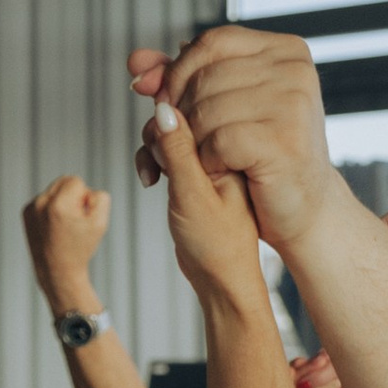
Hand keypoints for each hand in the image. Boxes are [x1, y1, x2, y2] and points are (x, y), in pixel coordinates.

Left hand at [22, 176, 109, 309]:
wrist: (57, 270)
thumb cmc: (81, 248)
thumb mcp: (100, 223)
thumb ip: (100, 198)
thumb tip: (84, 190)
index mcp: (59, 204)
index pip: (76, 181)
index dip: (84, 197)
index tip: (81, 216)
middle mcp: (41, 203)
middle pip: (63, 180)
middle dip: (73, 195)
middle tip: (74, 219)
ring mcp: (31, 208)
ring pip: (54, 190)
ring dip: (62, 202)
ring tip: (63, 225)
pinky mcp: (26, 212)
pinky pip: (44, 199)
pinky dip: (51, 208)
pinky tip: (53, 227)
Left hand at [128, 26, 336, 253]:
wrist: (301, 208)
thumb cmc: (260, 156)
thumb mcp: (221, 109)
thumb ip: (179, 80)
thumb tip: (136, 61)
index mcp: (284, 50)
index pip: (211, 43)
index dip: (178, 73)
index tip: (164, 103)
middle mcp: (294, 69)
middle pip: (202, 79)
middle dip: (178, 116)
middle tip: (181, 145)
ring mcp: (293, 103)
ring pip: (204, 112)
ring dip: (191, 145)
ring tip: (205, 161)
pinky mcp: (285, 140)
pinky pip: (218, 142)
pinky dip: (209, 163)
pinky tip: (225, 172)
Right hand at [147, 93, 265, 305]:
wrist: (222, 281)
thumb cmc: (217, 246)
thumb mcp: (192, 195)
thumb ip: (178, 151)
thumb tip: (164, 107)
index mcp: (234, 146)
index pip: (198, 105)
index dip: (168, 116)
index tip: (157, 143)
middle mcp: (224, 148)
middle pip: (182, 113)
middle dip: (157, 134)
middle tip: (158, 165)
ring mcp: (210, 159)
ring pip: (172, 132)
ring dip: (153, 148)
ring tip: (154, 175)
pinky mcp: (197, 172)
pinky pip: (171, 150)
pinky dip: (155, 160)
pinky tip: (152, 179)